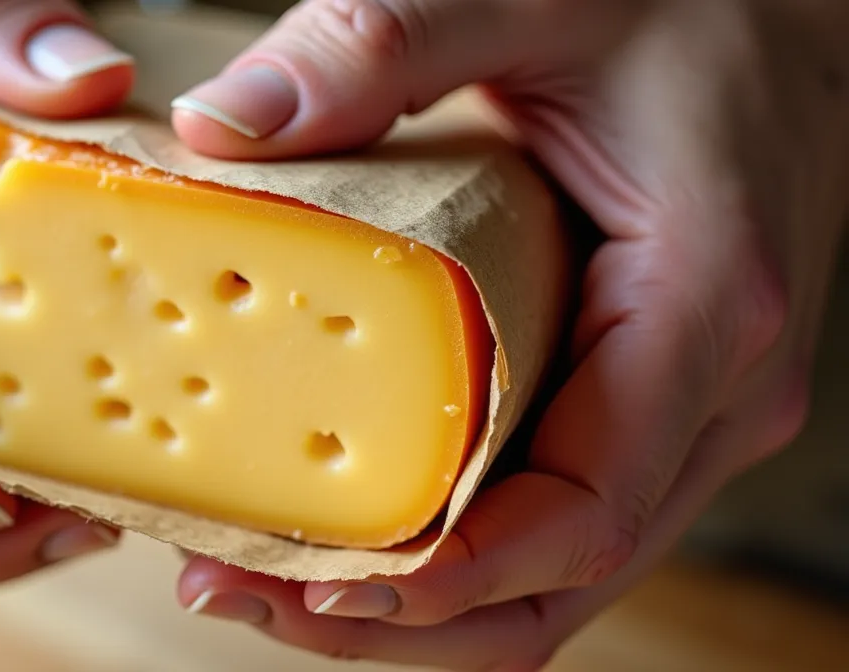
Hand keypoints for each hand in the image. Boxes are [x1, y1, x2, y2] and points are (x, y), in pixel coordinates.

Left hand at [168, 1, 848, 667]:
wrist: (779, 6)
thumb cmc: (687, 3)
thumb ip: (381, 49)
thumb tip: (223, 121)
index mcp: (706, 313)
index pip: (581, 515)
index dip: (446, 580)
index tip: (315, 588)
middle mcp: (708, 395)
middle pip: (553, 581)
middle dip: (397, 615)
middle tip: (237, 588)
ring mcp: (679, 410)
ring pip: (549, 573)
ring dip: (412, 602)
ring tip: (262, 579)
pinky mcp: (637, 397)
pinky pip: (546, 513)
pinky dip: (448, 549)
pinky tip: (343, 519)